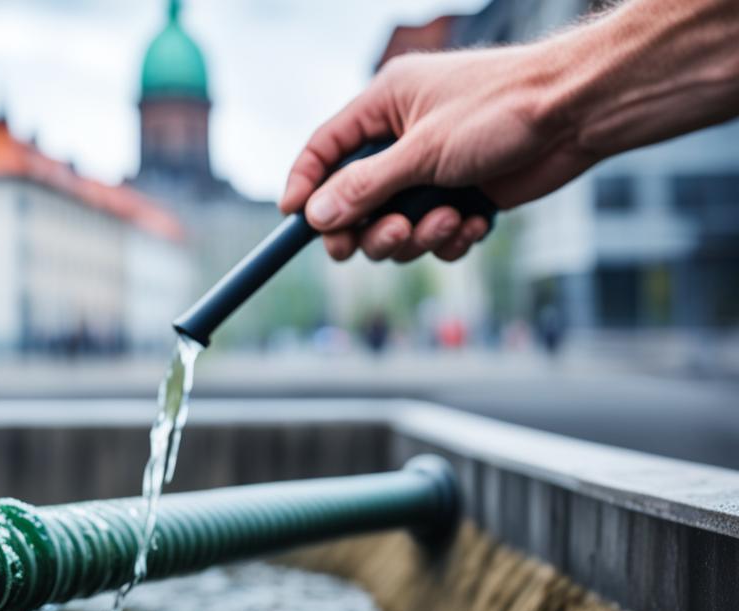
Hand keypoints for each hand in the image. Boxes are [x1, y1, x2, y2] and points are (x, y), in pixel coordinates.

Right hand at [279, 43, 595, 262]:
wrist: (579, 113)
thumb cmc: (503, 108)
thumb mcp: (423, 150)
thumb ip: (365, 186)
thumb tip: (316, 216)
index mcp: (384, 107)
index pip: (325, 149)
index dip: (306, 185)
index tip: (296, 220)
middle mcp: (403, 138)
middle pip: (356, 201)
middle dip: (372, 228)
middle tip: (389, 238)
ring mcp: (433, 170)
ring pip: (395, 225)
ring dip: (417, 236)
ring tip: (447, 222)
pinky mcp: (463, 195)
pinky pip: (435, 233)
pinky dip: (450, 237)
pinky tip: (474, 223)